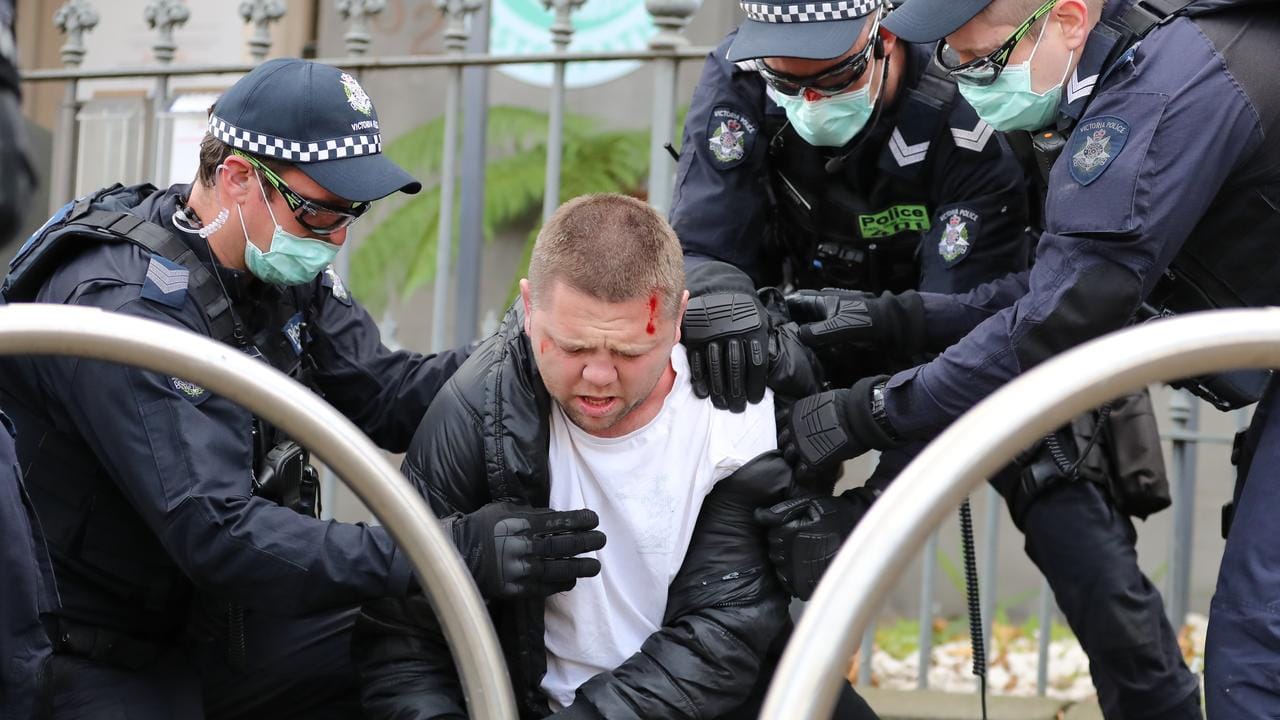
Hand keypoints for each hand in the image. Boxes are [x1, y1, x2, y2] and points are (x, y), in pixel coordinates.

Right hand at [449, 502, 605, 598]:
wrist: (455, 555)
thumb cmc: (479, 527)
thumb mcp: (502, 510)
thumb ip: (528, 513)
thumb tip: (554, 516)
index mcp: (520, 524)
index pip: (558, 522)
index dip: (579, 521)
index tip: (594, 519)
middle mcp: (524, 547)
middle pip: (563, 545)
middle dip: (586, 542)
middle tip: (602, 540)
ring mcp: (520, 569)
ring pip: (558, 568)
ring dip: (580, 567)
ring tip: (595, 566)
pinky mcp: (516, 588)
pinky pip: (544, 587)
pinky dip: (560, 584)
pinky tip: (572, 580)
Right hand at [681, 291, 768, 411]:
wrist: (720, 288)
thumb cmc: (744, 310)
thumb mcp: (761, 319)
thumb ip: (764, 341)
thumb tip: (771, 366)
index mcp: (754, 330)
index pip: (756, 365)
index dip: (755, 386)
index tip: (753, 400)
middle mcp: (733, 333)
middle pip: (736, 370)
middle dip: (736, 394)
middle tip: (737, 408)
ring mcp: (712, 335)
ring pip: (717, 369)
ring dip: (719, 391)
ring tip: (722, 405)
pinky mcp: (695, 336)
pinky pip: (697, 361)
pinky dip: (700, 379)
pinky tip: (704, 392)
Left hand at [753, 488, 876, 599]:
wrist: (863, 530)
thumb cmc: (834, 513)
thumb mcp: (809, 503)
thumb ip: (782, 510)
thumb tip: (759, 516)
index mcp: (797, 534)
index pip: (773, 535)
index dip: (779, 530)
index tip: (792, 526)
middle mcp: (799, 556)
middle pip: (775, 553)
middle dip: (781, 545)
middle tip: (798, 538)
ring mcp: (807, 574)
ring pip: (781, 569)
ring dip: (786, 561)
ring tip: (803, 551)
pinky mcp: (813, 586)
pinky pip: (792, 585)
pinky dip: (793, 576)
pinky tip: (803, 565)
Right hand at [786, 289, 925, 351]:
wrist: (892, 324)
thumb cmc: (866, 322)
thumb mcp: (840, 328)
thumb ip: (817, 332)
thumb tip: (798, 335)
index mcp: (823, 300)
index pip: (795, 300)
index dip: (782, 307)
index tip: (768, 317)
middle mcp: (825, 304)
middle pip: (801, 309)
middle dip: (788, 318)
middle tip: (774, 332)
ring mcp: (833, 314)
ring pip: (810, 319)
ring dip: (800, 327)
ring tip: (786, 340)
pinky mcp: (840, 324)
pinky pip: (820, 328)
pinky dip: (813, 334)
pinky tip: (807, 345)